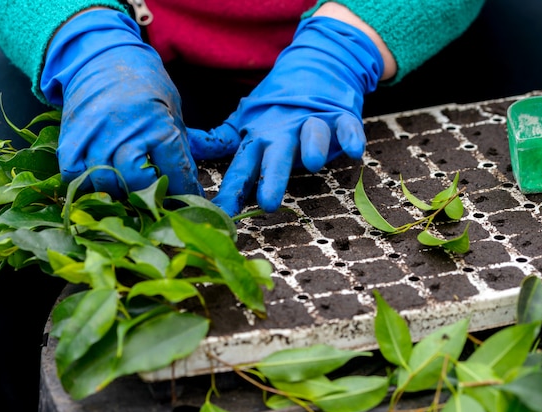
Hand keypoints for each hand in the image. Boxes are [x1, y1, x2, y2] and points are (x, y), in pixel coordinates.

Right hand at [40, 9, 202, 196]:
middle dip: (146, 193)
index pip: (173, 170)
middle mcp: (123, 127)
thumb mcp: (172, 110)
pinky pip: (73, 174)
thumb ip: (181, 148)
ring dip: (116, 192)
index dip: (182, 189)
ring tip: (126, 184)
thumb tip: (192, 187)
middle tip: (150, 191)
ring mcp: (94, 132)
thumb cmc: (144, 85)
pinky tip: (100, 178)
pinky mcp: (70, 135)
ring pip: (103, 182)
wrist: (103, 56)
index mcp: (156, 121)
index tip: (184, 197)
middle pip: (134, 181)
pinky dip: (86, 183)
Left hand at [187, 16, 383, 216]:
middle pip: (276, 156)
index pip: (242, 167)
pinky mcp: (340, 116)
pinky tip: (354, 151)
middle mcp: (284, 131)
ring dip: (312, 146)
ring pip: (312, 134)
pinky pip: (347, 126)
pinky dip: (351, 136)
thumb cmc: (275, 108)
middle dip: (272, 178)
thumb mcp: (244, 123)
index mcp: (258, 138)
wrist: (313, 68)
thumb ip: (219, 140)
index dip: (231, 192)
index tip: (221, 214)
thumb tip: (188, 146)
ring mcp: (312, 122)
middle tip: (268, 202)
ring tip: (313, 163)